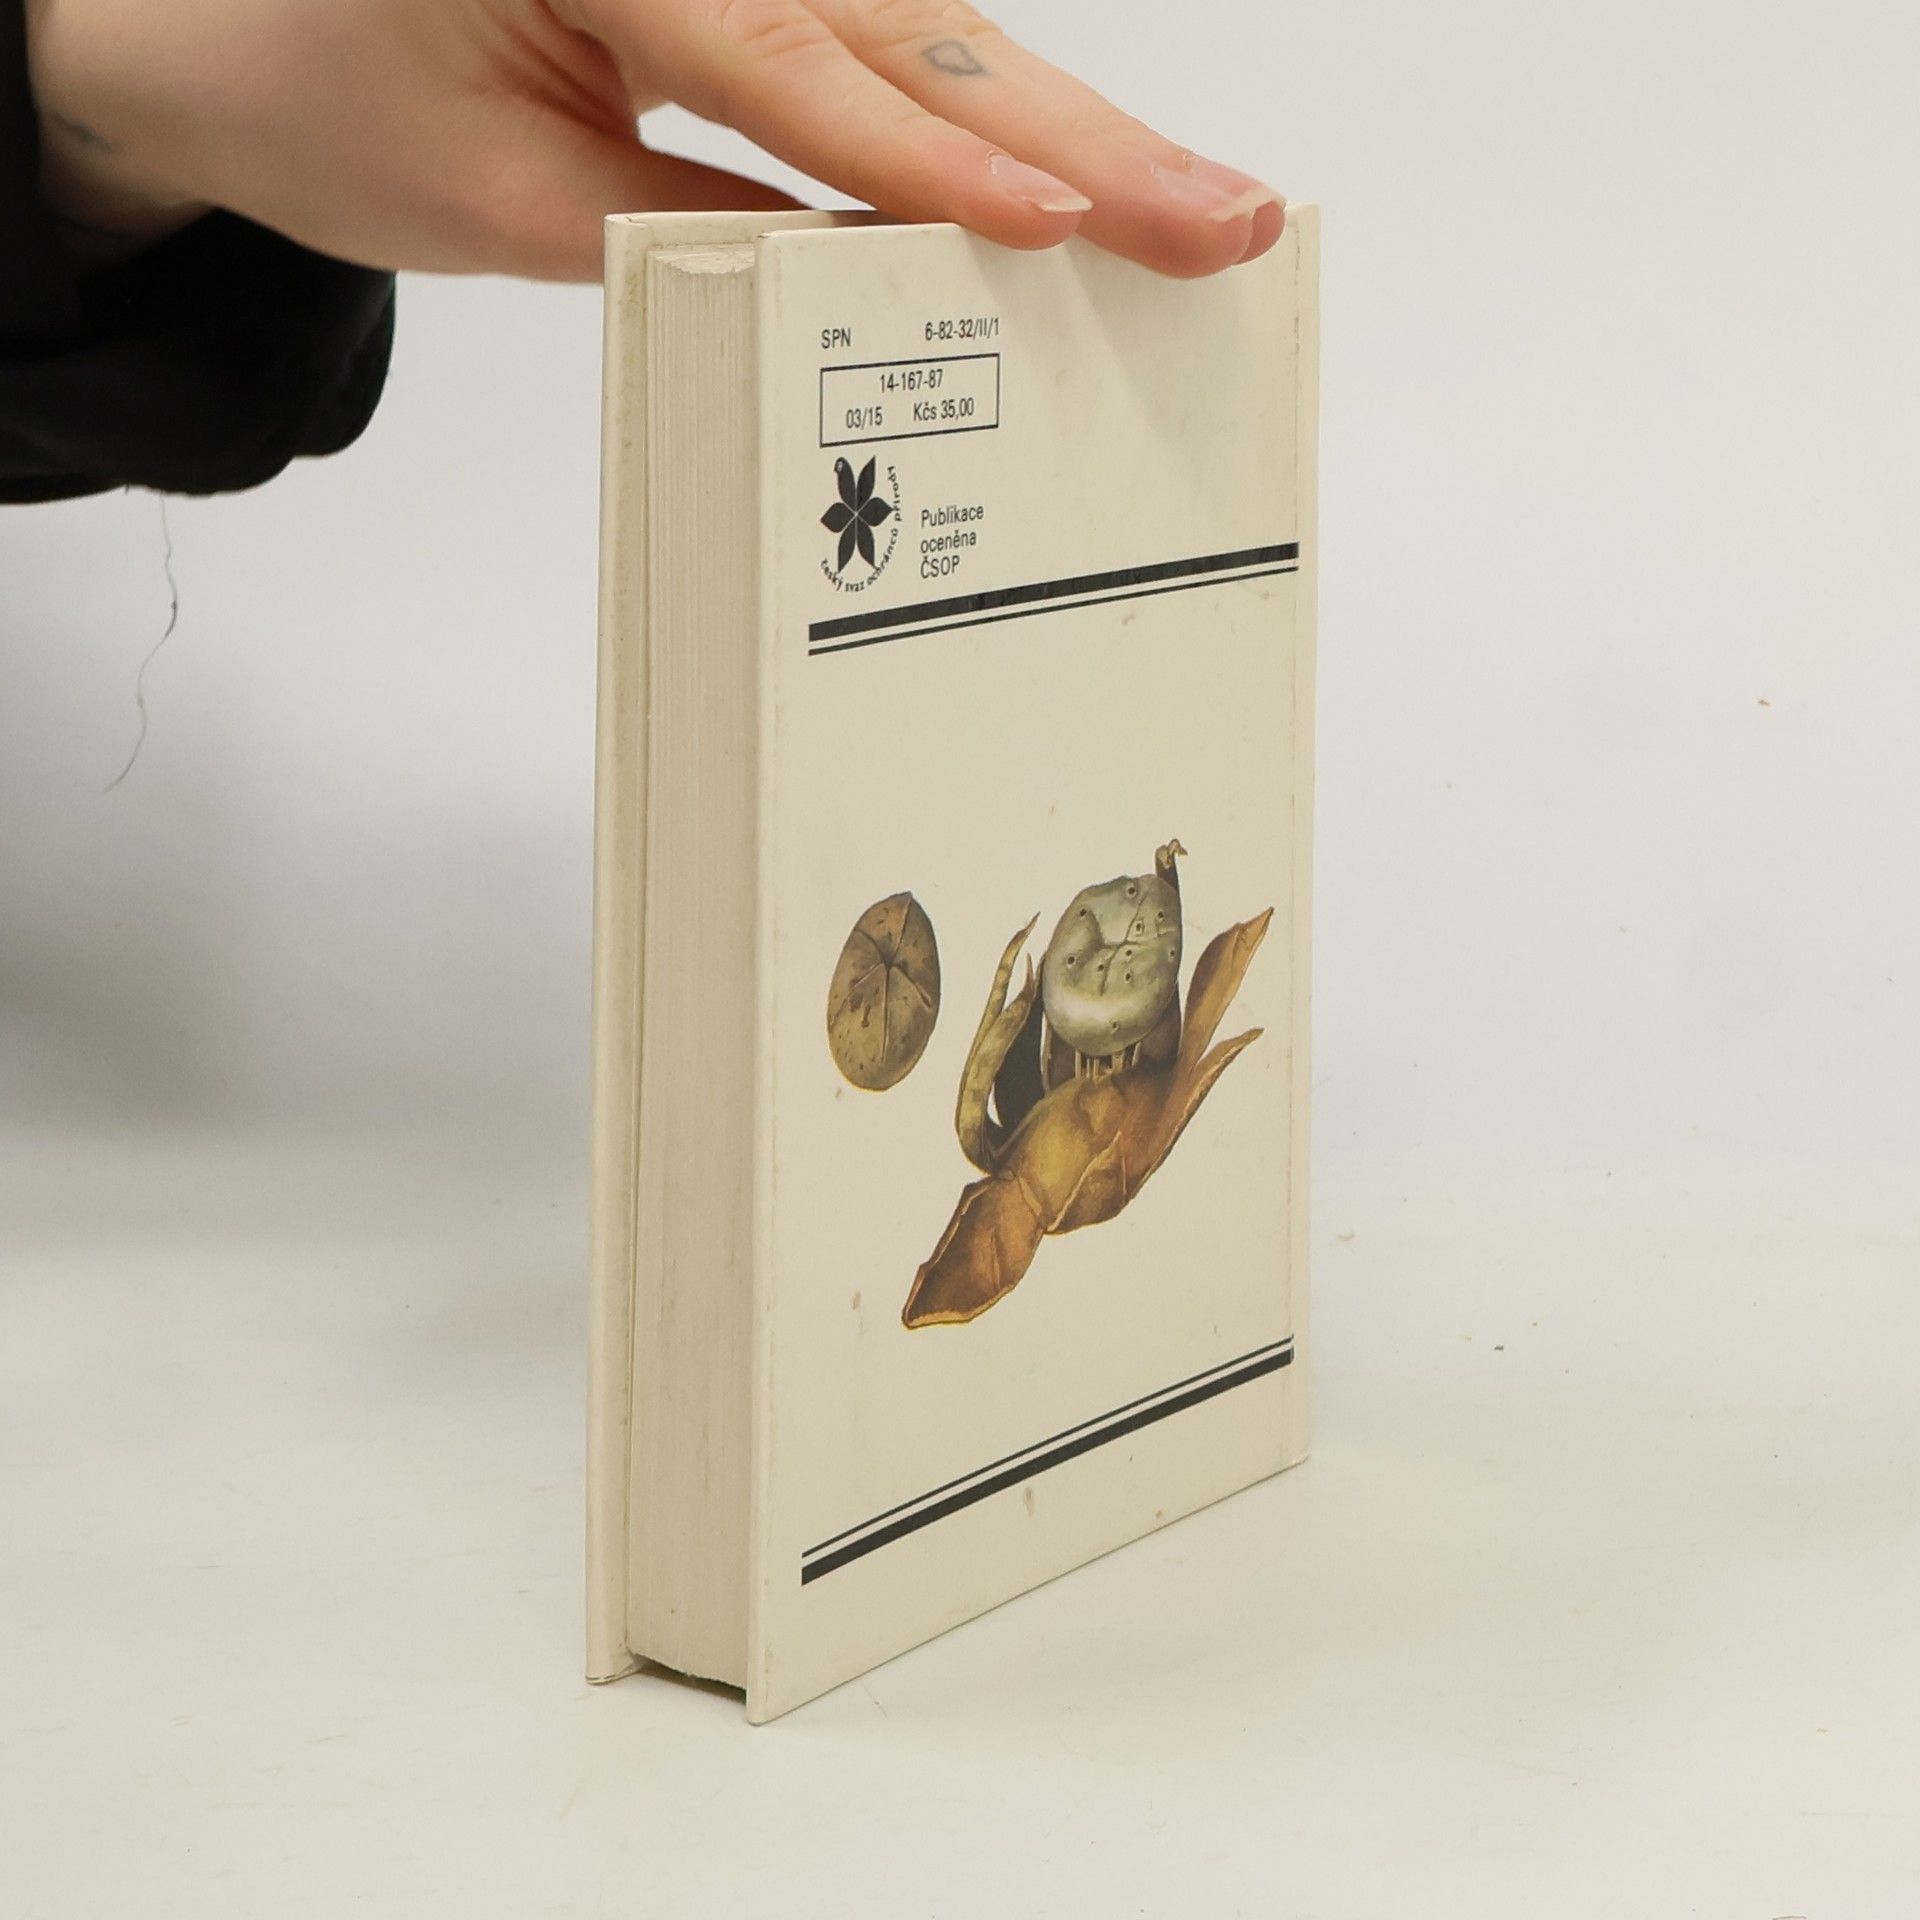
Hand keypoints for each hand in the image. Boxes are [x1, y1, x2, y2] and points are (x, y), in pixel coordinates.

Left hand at [25, 0, 1283, 280]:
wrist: (228, 31)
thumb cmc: (332, 98)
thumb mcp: (503, 198)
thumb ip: (691, 230)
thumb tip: (863, 278)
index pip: (794, 62)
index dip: (935, 164)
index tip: (1064, 229)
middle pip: (914, 26)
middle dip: (1080, 134)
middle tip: (1223, 215)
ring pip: (928, 30)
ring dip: (1072, 129)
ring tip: (1193, 209)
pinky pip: (887, 44)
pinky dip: (987, 123)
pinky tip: (1089, 175)